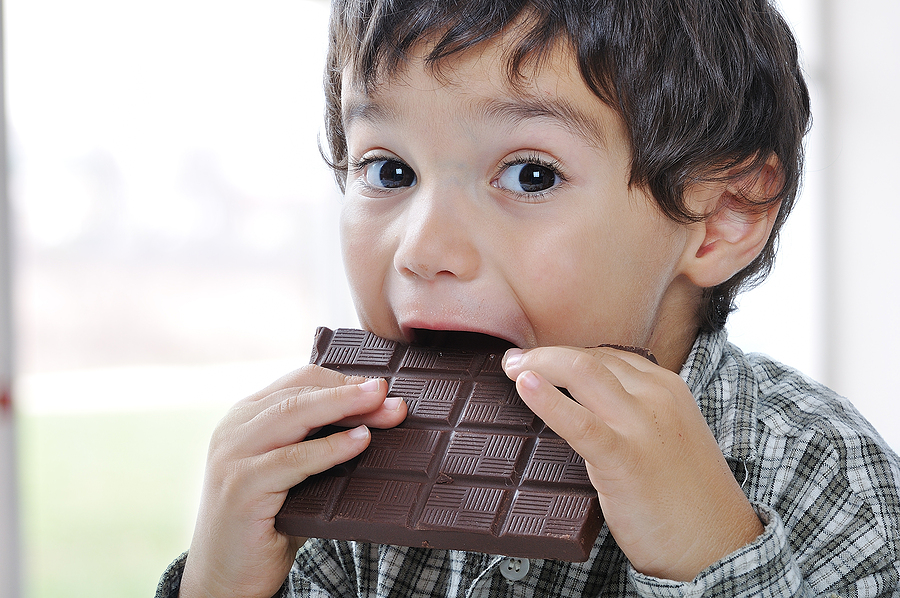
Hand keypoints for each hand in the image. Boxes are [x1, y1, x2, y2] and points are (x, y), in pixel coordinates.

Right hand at [179, 365, 406, 597]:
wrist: (225, 578)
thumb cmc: (269, 521)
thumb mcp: (294, 472)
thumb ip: (319, 441)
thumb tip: (378, 416)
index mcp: (246, 417)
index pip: (299, 382)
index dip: (341, 381)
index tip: (379, 389)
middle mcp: (234, 429)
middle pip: (300, 394)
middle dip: (349, 392)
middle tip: (386, 393)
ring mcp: (233, 456)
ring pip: (294, 415)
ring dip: (343, 407)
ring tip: (382, 407)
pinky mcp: (240, 487)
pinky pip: (293, 460)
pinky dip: (330, 448)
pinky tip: (360, 441)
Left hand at [503, 346, 761, 581]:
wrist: (717, 545)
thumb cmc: (686, 498)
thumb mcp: (666, 437)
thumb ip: (634, 414)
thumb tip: (584, 405)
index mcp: (667, 388)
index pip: (608, 356)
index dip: (567, 354)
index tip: (540, 361)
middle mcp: (656, 397)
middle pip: (590, 358)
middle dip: (545, 354)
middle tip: (513, 360)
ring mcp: (642, 425)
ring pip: (582, 372)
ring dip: (539, 364)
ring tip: (510, 368)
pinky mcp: (625, 458)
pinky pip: (579, 421)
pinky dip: (547, 400)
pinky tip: (524, 386)